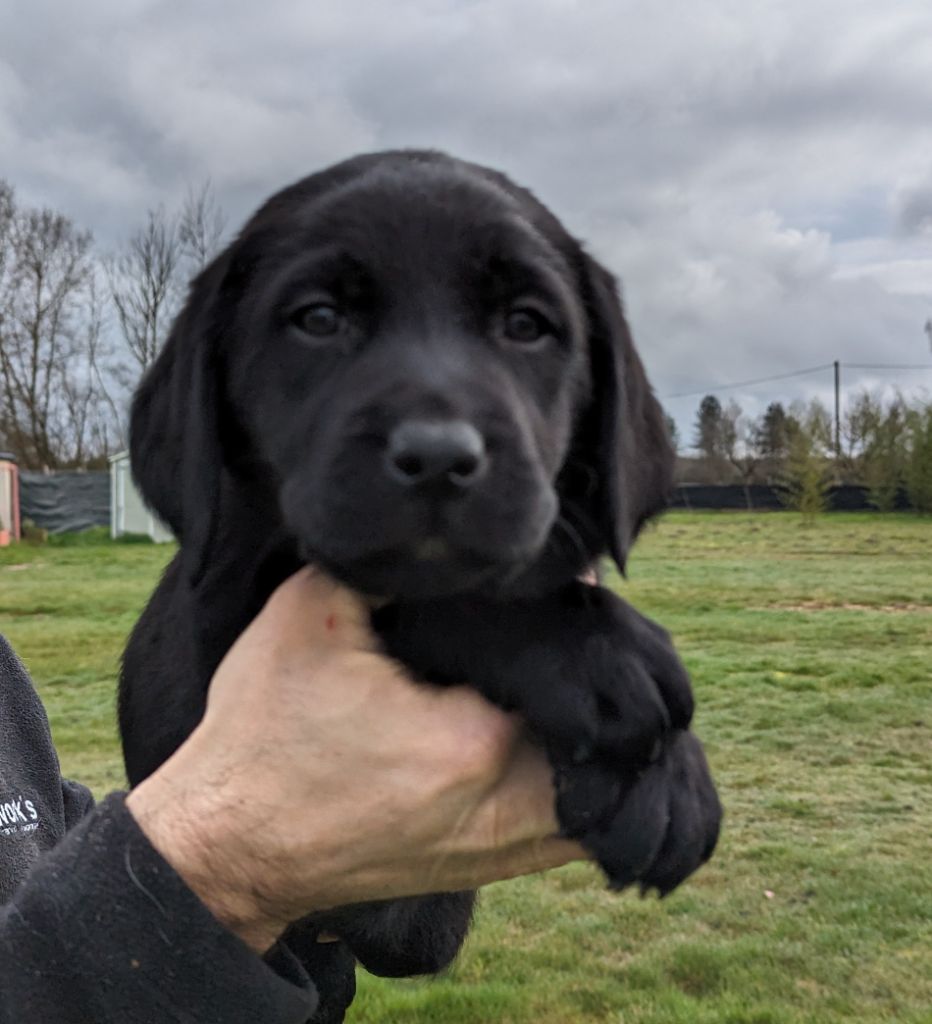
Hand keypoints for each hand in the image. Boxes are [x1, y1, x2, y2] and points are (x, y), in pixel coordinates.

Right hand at [127, 568, 582, 952]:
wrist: (227, 842)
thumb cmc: (262, 732)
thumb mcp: (308, 614)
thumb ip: (390, 568)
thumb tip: (460, 546)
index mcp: (472, 739)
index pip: (560, 658)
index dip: (566, 612)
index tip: (568, 586)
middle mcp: (502, 805)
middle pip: (596, 725)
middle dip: (593, 673)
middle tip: (574, 631)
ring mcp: (497, 848)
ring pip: (599, 788)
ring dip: (598, 734)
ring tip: (576, 682)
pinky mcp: (483, 868)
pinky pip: (570, 832)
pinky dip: (583, 789)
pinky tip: (565, 747)